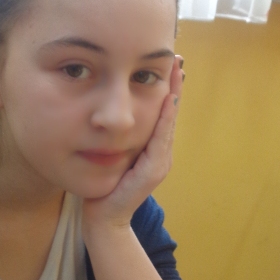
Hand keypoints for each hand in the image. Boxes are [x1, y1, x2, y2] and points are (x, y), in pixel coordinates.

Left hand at [82, 55, 183, 230]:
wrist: (102, 220)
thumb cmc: (103, 188)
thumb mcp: (111, 156)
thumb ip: (116, 139)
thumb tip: (109, 114)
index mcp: (152, 151)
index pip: (162, 114)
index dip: (166, 89)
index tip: (167, 64)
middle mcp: (160, 156)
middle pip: (170, 115)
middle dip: (174, 86)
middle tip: (176, 59)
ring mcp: (159, 164)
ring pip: (168, 124)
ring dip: (173, 96)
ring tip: (175, 72)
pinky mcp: (152, 172)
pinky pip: (160, 140)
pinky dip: (164, 119)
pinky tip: (167, 101)